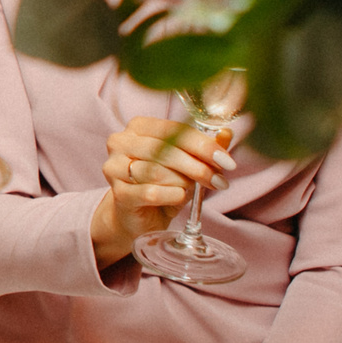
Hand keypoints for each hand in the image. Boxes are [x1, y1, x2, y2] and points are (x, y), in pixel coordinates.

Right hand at [89, 114, 234, 268]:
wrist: (137, 215)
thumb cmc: (162, 184)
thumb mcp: (186, 164)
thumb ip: (204, 149)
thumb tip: (227, 134)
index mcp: (139, 126)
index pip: (173, 129)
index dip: (202, 144)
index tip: (226, 160)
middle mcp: (121, 141)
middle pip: (164, 149)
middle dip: (198, 166)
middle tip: (219, 180)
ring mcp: (115, 166)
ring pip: (157, 171)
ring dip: (184, 183)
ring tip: (196, 191)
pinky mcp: (118, 192)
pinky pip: (151, 193)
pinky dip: (172, 196)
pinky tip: (180, 198)